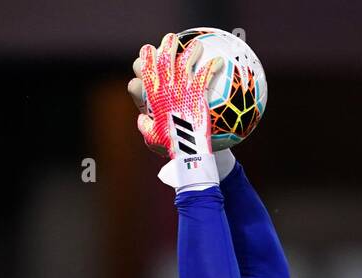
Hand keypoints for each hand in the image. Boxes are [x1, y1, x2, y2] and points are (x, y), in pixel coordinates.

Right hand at [133, 34, 223, 188]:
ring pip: (184, 60)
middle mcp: (165, 87)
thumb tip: (142, 118)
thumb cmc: (170, 148)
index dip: (145, 58)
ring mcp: (181, 89)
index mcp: (152, 95)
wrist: (187, 153)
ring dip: (190, 49)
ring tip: (196, 44)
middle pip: (163, 58)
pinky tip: (219, 61)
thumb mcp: (151, 138)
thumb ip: (145, 125)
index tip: (148, 51)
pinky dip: (212, 65)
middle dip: (166, 45)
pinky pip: (205, 74)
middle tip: (171, 39)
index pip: (144, 70)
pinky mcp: (197, 93)